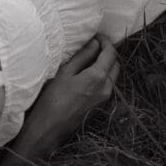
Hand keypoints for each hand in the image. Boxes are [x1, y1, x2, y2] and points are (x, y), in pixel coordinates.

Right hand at [22, 34, 119, 151]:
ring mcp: (105, 99)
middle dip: (108, 53)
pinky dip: (104, 76)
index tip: (96, 36)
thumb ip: (82, 57)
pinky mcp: (101, 107)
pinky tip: (90, 74)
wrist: (49, 129)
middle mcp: (106, 88)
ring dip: (107, 65)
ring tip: (91, 59)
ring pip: (114, 76)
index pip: (110, 53)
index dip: (106, 41)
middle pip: (116, 64)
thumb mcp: (65, 73)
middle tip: (95, 46)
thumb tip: (94, 43)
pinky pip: (109, 86)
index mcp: (98, 77)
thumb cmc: (52, 99)